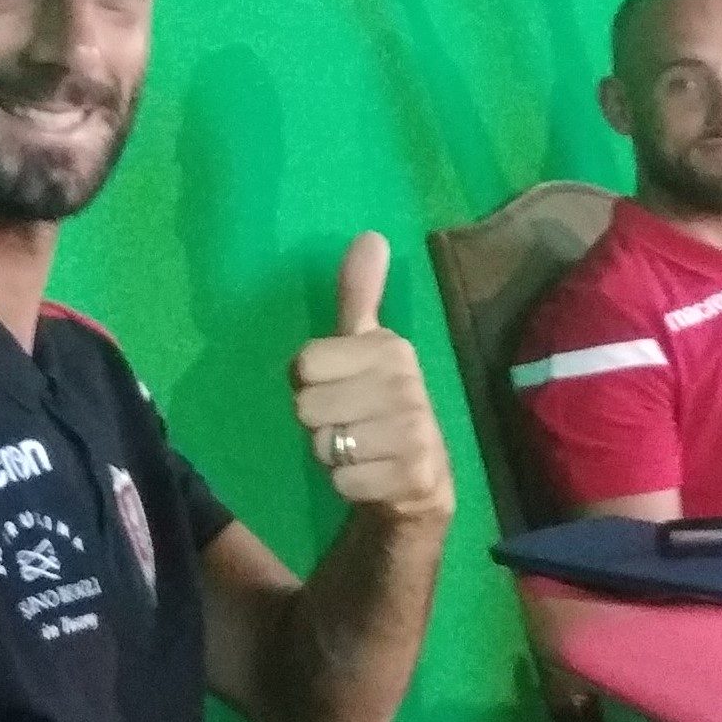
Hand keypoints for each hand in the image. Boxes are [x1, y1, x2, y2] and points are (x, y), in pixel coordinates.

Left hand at [291, 232, 454, 532]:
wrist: (418, 483)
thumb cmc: (378, 408)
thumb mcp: (364, 349)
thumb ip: (359, 295)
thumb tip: (370, 235)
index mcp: (391, 348)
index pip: (303, 363)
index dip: (307, 382)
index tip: (335, 388)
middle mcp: (408, 385)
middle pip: (307, 407)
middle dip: (318, 424)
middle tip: (348, 425)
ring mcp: (416, 433)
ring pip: (325, 446)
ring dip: (332, 457)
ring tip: (360, 452)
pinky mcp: (416, 478)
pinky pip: (344, 482)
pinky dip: (348, 486)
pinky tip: (371, 478)